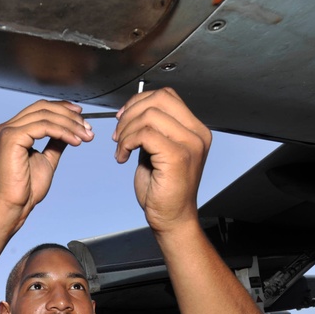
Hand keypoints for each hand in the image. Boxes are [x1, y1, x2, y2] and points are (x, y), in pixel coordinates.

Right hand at [0, 100, 94, 229]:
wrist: (15, 205)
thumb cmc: (27, 188)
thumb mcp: (46, 159)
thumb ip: (55, 143)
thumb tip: (69, 130)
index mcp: (11, 131)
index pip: (38, 108)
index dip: (62, 108)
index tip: (81, 116)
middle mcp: (6, 128)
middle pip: (42, 107)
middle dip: (69, 115)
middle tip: (87, 126)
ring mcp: (7, 132)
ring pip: (45, 115)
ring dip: (70, 124)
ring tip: (85, 135)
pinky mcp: (11, 138)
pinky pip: (43, 127)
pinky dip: (63, 132)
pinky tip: (75, 141)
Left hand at [111, 88, 210, 233]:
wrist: (172, 217)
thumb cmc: (163, 189)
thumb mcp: (157, 151)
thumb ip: (152, 130)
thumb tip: (132, 111)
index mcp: (194, 129)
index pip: (166, 95)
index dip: (138, 101)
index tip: (122, 117)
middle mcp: (197, 133)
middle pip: (159, 99)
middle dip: (130, 113)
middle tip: (118, 134)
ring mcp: (190, 144)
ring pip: (150, 116)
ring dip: (126, 131)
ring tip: (120, 149)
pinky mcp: (177, 157)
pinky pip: (145, 134)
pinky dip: (127, 142)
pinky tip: (123, 157)